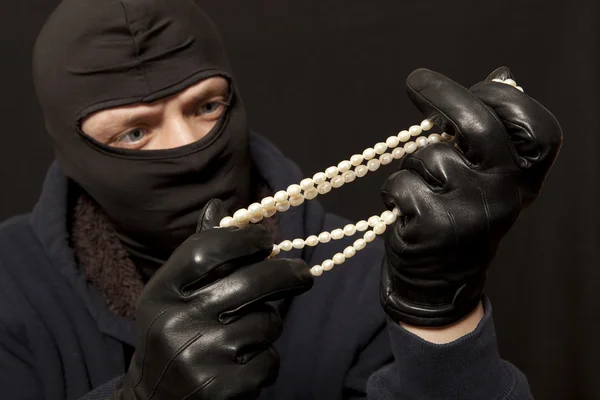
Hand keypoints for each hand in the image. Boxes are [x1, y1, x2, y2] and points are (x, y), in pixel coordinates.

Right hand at [112, 199, 313, 399]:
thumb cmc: (171, 335)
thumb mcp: (172, 294)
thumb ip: (198, 254)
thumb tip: (220, 205)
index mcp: (160, 294)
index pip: (206, 250)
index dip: (244, 239)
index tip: (266, 239)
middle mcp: (175, 324)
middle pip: (251, 282)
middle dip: (286, 273)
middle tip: (303, 274)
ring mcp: (198, 360)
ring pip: (266, 322)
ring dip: (268, 325)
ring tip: (248, 334)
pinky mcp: (221, 391)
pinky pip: (270, 360)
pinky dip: (267, 360)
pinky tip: (244, 366)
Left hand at [380, 67, 561, 326]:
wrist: (442, 280)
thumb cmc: (461, 213)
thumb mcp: (488, 175)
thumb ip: (494, 128)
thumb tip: (502, 75)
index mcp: (526, 176)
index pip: (532, 123)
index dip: (500, 96)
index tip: (472, 87)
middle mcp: (506, 192)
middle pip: (476, 123)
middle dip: (442, 94)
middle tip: (416, 81)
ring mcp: (471, 210)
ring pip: (428, 154)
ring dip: (413, 165)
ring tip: (423, 190)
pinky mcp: (434, 225)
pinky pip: (401, 183)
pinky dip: (394, 191)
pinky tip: (407, 211)